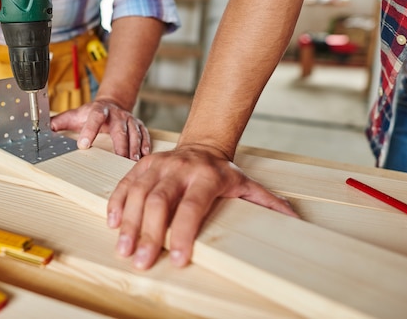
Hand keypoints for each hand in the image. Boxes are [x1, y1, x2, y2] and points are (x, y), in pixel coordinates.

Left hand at [50, 100, 151, 160]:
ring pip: (134, 133)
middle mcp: (117, 115)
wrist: (113, 103)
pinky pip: (145, 135)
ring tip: (133, 160)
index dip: (89, 130)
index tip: (84, 144)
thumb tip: (43, 128)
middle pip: (120, 128)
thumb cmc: (92, 114)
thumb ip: (60, 122)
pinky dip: (146, 145)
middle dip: (120, 143)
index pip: (95, 118)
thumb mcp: (76, 114)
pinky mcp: (139, 126)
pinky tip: (144, 156)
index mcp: (99, 110)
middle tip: (119, 157)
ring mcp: (130, 120)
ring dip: (135, 147)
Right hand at [106, 144, 297, 269]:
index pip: (191, 207)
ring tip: (122, 249)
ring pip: (138, 193)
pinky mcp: (143, 164)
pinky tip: (112, 223)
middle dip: (148, 233)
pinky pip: (125, 183)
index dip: (182, 233)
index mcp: (207, 176)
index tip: (176, 258)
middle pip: (159, 201)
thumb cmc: (223, 172)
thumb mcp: (247, 185)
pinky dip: (116, 203)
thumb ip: (267, 203)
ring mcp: (158, 164)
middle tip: (140, 261)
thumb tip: (295, 220)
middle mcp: (179, 168)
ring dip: (127, 223)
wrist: (202, 145)